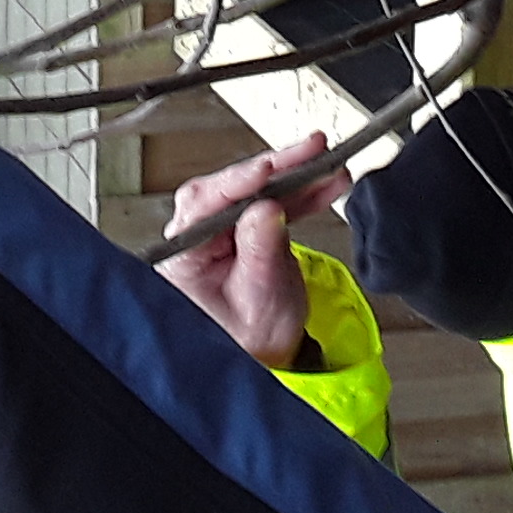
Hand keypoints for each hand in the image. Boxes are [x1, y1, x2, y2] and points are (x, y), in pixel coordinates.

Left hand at [156, 133, 348, 367]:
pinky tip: (328, 182)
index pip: (204, 204)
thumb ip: (261, 251)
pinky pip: (276, 204)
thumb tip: (267, 206)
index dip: (237, 182)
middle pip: (233, 188)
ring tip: (328, 164)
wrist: (266, 361)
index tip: (266, 170)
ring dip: (297, 176)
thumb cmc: (247, 342)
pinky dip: (304, 194)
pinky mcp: (249, 229)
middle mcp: (198, 235)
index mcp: (184, 253)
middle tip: (308, 152)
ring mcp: (225, 230)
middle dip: (276, 168)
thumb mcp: (257, 298)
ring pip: (259, 192)